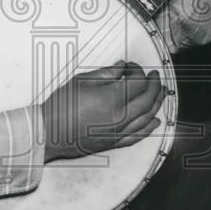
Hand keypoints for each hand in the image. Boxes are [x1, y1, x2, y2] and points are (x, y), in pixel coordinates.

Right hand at [40, 61, 164, 162]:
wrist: (48, 133)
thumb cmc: (60, 107)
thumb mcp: (81, 81)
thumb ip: (105, 73)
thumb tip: (121, 67)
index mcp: (112, 99)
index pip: (137, 82)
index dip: (138, 71)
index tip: (131, 66)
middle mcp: (120, 117)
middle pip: (147, 99)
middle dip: (153, 84)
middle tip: (154, 76)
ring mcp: (118, 132)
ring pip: (147, 117)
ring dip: (157, 103)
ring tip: (162, 92)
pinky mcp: (114, 142)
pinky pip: (138, 136)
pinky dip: (149, 128)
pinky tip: (155, 121)